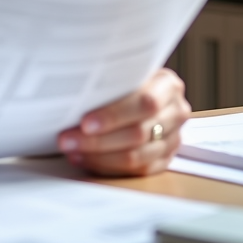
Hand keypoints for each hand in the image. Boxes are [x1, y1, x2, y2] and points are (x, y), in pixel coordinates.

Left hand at [57, 68, 189, 176]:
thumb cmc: (123, 79)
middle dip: (98, 140)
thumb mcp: (121, 71)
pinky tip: (84, 158)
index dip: (114, 115)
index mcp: (168, 85)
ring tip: (71, 150)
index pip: (145, 103)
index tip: (85, 123)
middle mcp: (176, 112)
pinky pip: (137, 171)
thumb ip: (109, 79)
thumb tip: (74, 91)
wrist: (138, 92)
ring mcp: (173, 138)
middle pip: (138, 133)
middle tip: (67, 139)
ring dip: (98, 156)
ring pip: (137, 156)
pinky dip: (107, 166)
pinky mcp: (165, 160)